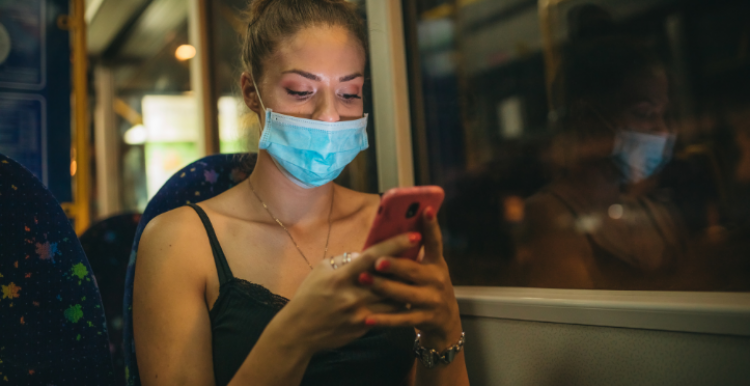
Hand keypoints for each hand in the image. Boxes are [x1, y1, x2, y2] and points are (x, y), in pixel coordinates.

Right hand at [271, 232, 417, 354]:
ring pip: (394, 299)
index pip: (373, 257)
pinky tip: (403, 297)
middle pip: (389, 279)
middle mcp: (353, 295)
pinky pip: (388, 315)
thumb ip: (345, 261)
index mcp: (341, 277)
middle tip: (422, 256)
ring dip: (405, 287)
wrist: (299, 331)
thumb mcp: (321, 271)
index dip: (395, 245)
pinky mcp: (363, 327)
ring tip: (416, 277)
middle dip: (408, 267)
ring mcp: (360, 314)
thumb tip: (366, 253)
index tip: (414, 236)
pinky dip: (396, 305)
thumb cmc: (309, 296)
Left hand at [359, 207, 461, 348]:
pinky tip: (367, 317)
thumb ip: (412, 255)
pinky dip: (383, 319)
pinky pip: (400, 319)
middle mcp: (436, 280)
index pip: (434, 242)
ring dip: (383, 287)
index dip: (431, 226)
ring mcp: (431, 301)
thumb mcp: (428, 268)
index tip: (426, 209)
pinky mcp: (424, 319)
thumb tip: (385, 233)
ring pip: (404, 294)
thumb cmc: (429, 286)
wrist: (446, 321)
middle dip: (394, 265)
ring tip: (364, 280)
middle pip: (413, 270)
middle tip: (377, 261)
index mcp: (436, 263)